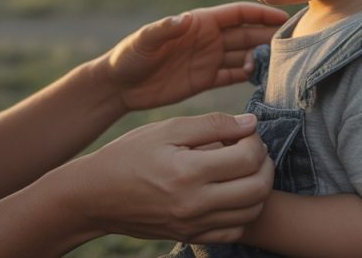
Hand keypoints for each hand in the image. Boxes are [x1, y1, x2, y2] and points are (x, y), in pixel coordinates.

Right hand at [70, 112, 273, 243]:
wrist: (96, 196)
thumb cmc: (130, 155)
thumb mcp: (167, 129)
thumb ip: (211, 124)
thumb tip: (250, 123)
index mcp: (188, 172)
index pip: (248, 158)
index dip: (255, 139)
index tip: (246, 131)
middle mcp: (194, 204)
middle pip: (258, 188)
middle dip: (265, 163)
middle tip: (253, 149)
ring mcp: (194, 225)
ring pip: (252, 212)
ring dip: (259, 187)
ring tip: (245, 168)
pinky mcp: (191, 237)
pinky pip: (235, 230)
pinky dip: (244, 211)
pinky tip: (232, 192)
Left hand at [100, 2, 287, 110]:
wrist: (119, 86)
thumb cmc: (128, 57)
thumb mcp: (143, 42)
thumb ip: (163, 30)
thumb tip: (184, 19)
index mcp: (198, 23)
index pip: (237, 14)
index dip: (260, 14)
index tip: (283, 18)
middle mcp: (208, 38)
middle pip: (247, 33)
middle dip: (270, 36)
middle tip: (295, 43)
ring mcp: (208, 58)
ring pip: (244, 54)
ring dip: (263, 57)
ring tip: (284, 65)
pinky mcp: (205, 79)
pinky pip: (233, 75)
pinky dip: (249, 77)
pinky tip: (266, 82)